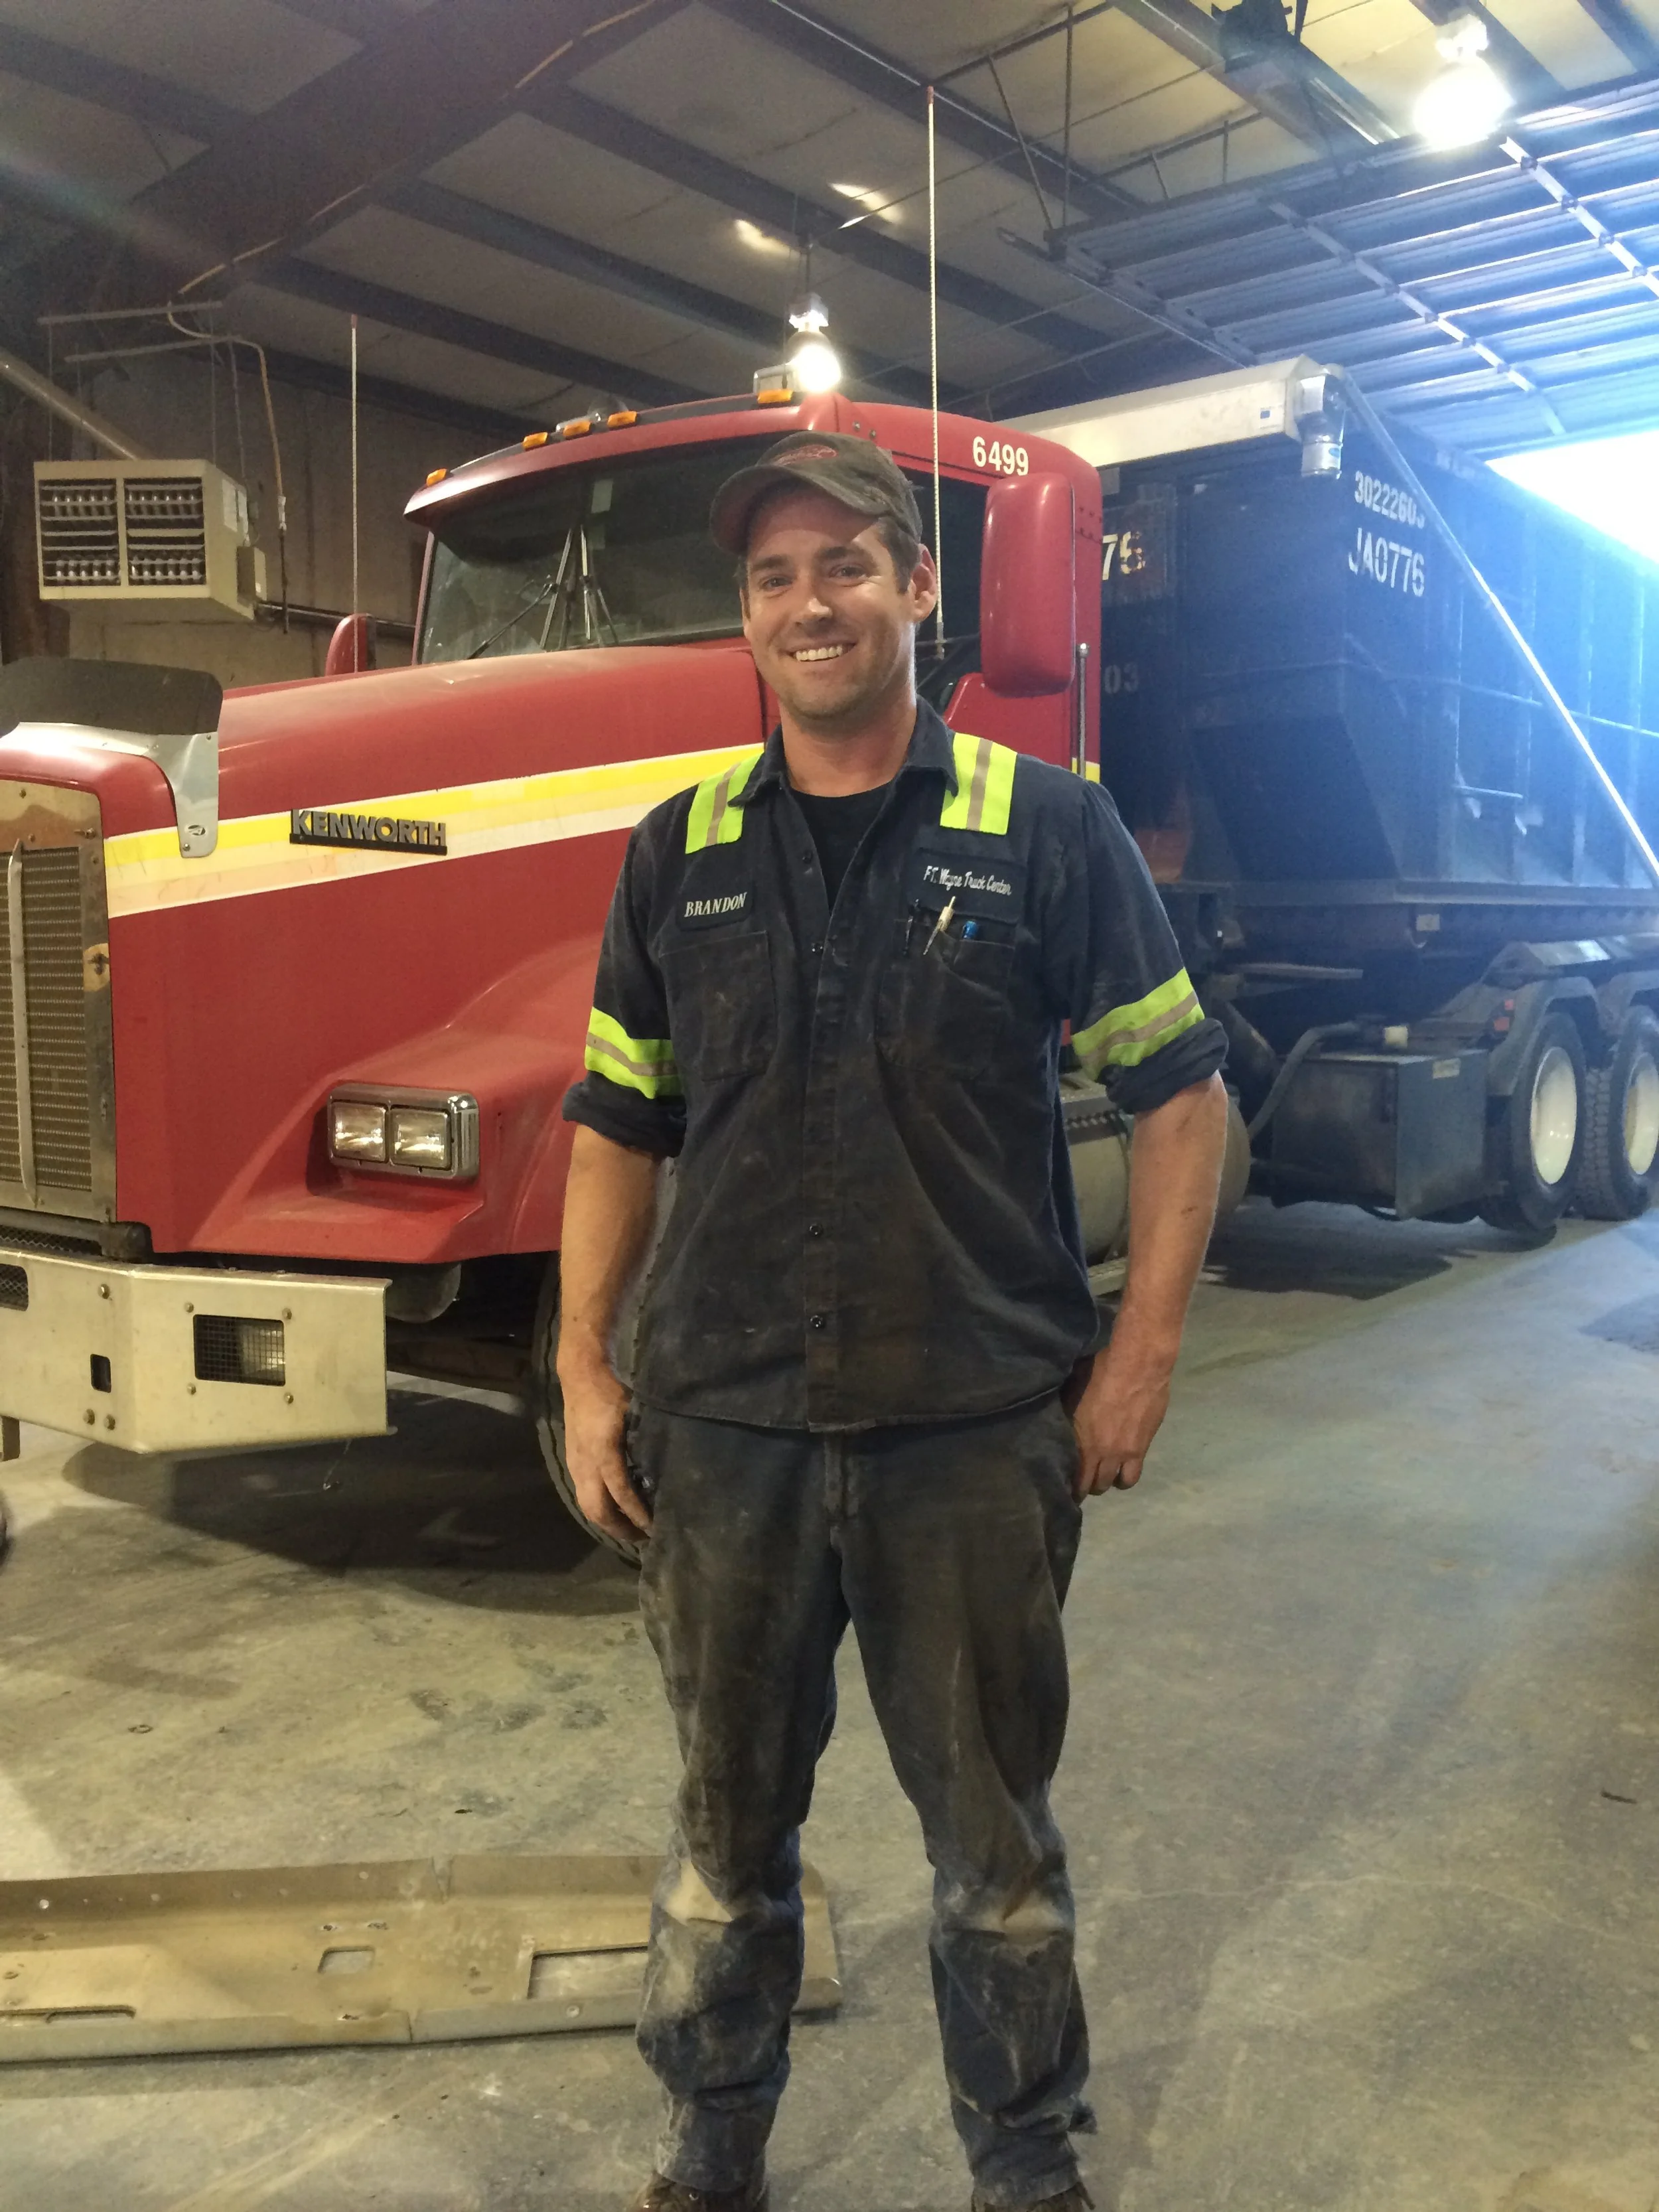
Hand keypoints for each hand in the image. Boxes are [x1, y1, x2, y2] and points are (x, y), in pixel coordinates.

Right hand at [557, 1359, 651, 1543]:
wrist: (581, 1378)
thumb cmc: (613, 1393)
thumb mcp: (636, 1413)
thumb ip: (647, 1440)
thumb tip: (670, 1468)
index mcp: (604, 1450)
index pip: (620, 1491)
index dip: (636, 1513)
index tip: (654, 1526)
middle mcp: (586, 1464)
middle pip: (598, 1509)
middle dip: (620, 1528)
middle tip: (644, 1539)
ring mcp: (576, 1465)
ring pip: (587, 1507)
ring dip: (608, 1524)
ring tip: (630, 1532)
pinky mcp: (572, 1464)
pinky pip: (583, 1496)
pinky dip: (599, 1510)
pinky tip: (616, 1513)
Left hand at [1070, 1347, 1173, 1497]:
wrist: (1139, 1364)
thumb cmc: (1100, 1370)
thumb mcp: (1072, 1391)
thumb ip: (1066, 1415)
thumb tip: (1058, 1423)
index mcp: (1080, 1439)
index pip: (1074, 1478)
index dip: (1070, 1485)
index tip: (1066, 1484)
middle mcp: (1102, 1452)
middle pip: (1094, 1485)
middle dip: (1088, 1485)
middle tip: (1085, 1478)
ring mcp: (1125, 1453)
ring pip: (1115, 1483)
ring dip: (1109, 1480)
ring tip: (1106, 1472)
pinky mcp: (1143, 1447)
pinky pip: (1134, 1474)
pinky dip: (1126, 1474)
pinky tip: (1123, 1466)